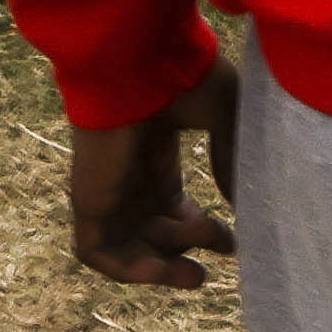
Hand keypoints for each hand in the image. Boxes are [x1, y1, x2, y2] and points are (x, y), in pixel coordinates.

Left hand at [67, 79, 236, 288]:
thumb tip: (241, 201)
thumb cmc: (180, 74)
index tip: (234, 241)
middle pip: (153, 232)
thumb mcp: (224, 115)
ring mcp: (107, 189)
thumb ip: (231, 157)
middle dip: (185, 252)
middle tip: (221, 258)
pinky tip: (161, 272)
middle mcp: (130, 177)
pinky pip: (95, 250)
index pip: (173, 208)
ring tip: (196, 275)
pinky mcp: (89, 198)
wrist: (136, 56)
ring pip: (128, 246)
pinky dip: (125, 270)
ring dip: (162, 267)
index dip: (202, 231)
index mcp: (155, 157)